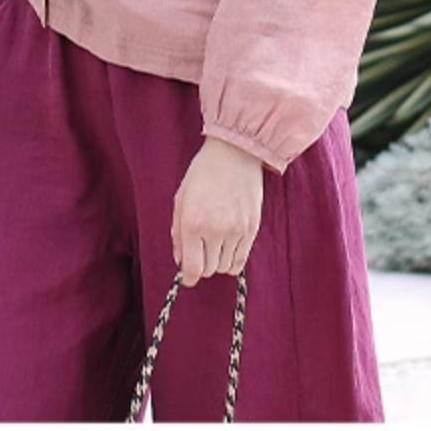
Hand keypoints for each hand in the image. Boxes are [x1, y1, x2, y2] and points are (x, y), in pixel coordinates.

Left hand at [172, 136, 263, 284]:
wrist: (235, 153)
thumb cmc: (204, 173)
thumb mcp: (181, 199)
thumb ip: (177, 233)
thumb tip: (180, 260)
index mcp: (192, 222)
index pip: (192, 269)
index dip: (188, 277)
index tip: (188, 276)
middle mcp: (215, 230)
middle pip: (208, 270)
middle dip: (202, 265)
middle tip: (200, 252)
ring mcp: (236, 231)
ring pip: (225, 267)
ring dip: (217, 262)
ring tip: (215, 246)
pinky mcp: (252, 228)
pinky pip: (242, 260)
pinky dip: (233, 260)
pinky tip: (228, 247)